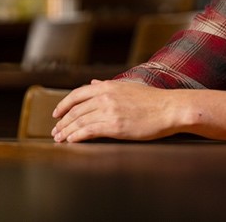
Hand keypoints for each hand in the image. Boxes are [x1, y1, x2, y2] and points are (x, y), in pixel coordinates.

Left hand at [51, 79, 179, 142]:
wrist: (169, 109)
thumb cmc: (153, 100)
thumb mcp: (128, 87)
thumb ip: (108, 86)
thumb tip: (93, 83)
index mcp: (108, 86)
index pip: (77, 94)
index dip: (63, 104)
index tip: (56, 113)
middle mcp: (105, 96)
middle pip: (75, 109)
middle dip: (62, 121)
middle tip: (55, 130)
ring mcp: (109, 111)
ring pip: (79, 121)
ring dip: (67, 131)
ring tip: (60, 138)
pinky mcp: (114, 126)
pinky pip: (88, 131)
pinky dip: (76, 136)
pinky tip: (71, 141)